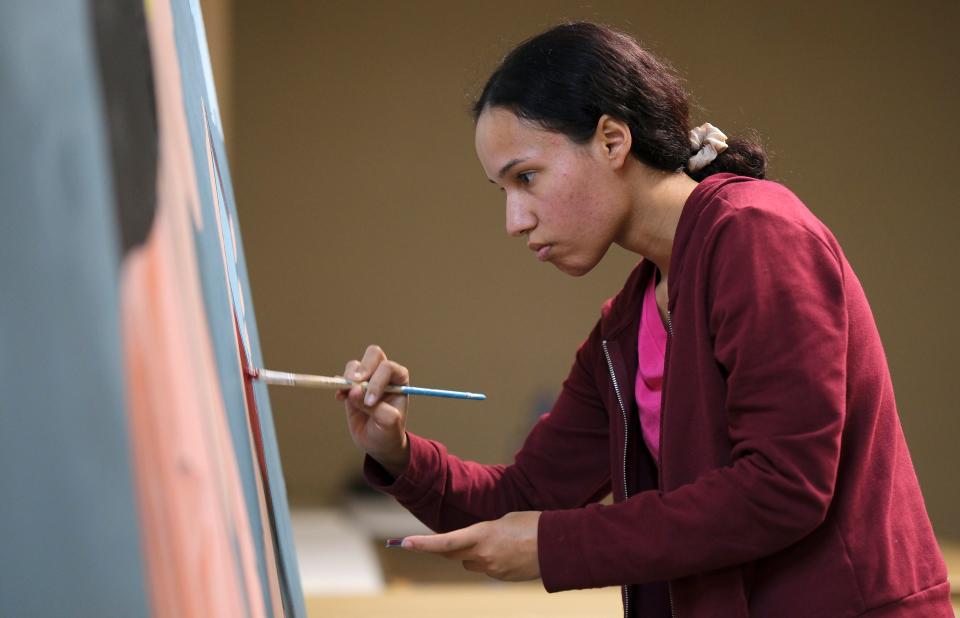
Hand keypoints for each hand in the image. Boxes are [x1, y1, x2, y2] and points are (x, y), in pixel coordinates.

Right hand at [336, 344, 409, 476]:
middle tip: (355, 384)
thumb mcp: (388, 422)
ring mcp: (367, 380)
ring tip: (347, 395)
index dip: (376, 382)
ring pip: (356, 365)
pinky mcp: (352, 388)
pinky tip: (340, 398)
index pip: (388, 368)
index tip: (370, 401)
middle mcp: (383, 375)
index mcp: (399, 380)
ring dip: (349, 377)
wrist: (378, 443)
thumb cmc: (389, 431)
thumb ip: (375, 407)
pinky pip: (342, 378)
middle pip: (373, 355)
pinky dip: (339, 385)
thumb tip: (354, 391)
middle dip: (363, 368)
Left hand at [401, 511, 541, 580]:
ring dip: (474, 554)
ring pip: (470, 563)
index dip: (423, 544)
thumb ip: (484, 532)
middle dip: (448, 547)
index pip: (445, 541)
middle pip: (452, 554)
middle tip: (451, 537)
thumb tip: (477, 543)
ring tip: (501, 541)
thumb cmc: (532, 525)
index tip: (404, 543)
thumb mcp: (504, 520)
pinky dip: (491, 561)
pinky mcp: (501, 578)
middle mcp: (482, 555)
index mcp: (482, 535)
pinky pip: (487, 569)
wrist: (557, 546)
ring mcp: (492, 570)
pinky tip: (510, 552)